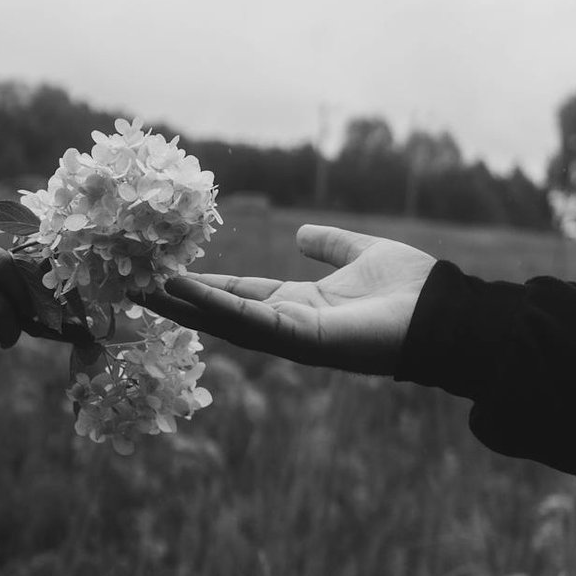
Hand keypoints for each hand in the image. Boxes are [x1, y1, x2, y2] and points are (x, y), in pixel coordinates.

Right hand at [147, 224, 437, 373]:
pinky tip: (186, 293)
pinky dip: (217, 306)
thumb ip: (331, 245)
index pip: (238, 294)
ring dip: (182, 306)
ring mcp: (292, 336)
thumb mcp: (361, 254)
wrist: (444, 314)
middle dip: (176, 300)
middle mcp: (288, 325)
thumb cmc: (413, 289)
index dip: (202, 284)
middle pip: (219, 312)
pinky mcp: (303, 340)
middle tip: (130, 284)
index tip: (164, 271)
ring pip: (226, 320)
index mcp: (299, 305)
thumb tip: (302, 235)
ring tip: (141, 289)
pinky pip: (252, 321)